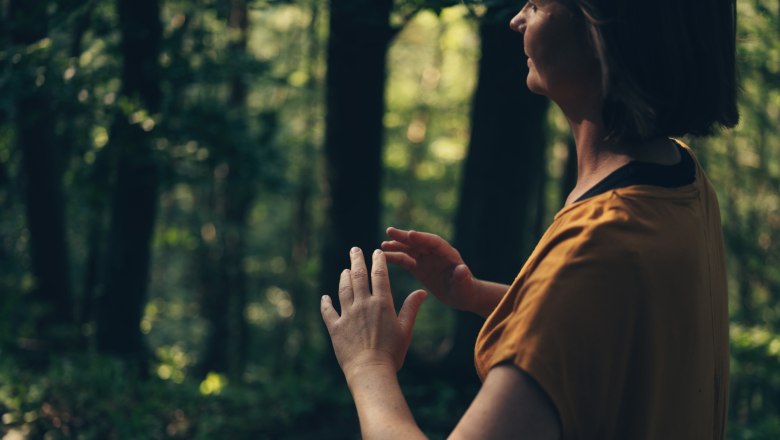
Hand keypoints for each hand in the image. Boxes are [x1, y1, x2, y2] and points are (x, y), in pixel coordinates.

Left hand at [321, 247, 426, 377]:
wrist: (370, 371)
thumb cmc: (392, 353)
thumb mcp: (406, 330)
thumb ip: (411, 308)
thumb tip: (422, 292)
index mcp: (382, 303)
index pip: (380, 275)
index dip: (378, 261)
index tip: (376, 251)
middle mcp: (363, 304)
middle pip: (358, 276)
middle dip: (356, 260)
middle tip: (354, 249)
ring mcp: (347, 315)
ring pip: (343, 290)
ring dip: (343, 278)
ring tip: (344, 270)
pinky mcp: (335, 328)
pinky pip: (328, 311)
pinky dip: (326, 303)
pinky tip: (325, 297)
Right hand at [381, 227, 477, 311]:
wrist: (462, 295)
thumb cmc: (466, 291)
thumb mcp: (466, 286)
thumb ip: (463, 278)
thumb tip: (462, 269)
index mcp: (448, 254)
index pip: (434, 243)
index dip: (422, 238)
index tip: (410, 234)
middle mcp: (435, 253)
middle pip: (418, 242)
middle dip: (405, 237)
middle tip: (389, 231)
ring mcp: (426, 259)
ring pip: (410, 249)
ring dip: (397, 246)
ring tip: (383, 245)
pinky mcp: (419, 267)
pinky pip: (405, 260)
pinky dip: (395, 258)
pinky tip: (382, 258)